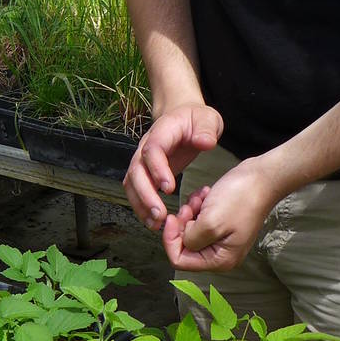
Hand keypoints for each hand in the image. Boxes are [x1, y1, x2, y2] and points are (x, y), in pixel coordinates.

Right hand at [124, 104, 223, 231]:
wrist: (183, 116)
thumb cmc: (196, 119)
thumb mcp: (207, 119)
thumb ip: (206, 130)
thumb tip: (204, 142)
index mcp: (162, 131)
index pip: (152, 149)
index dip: (157, 169)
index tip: (169, 189)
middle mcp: (146, 145)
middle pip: (136, 170)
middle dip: (145, 195)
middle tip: (160, 215)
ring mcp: (143, 159)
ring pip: (131, 183)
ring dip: (140, 204)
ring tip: (155, 224)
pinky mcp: (145, 172)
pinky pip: (136, 190)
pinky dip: (141, 206)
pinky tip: (153, 222)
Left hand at [161, 157, 275, 270]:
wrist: (263, 177)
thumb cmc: (240, 198)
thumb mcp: (210, 222)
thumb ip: (191, 239)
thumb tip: (183, 241)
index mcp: (219, 260)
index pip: (180, 260)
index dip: (170, 239)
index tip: (171, 218)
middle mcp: (219, 254)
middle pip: (184, 245)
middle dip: (182, 223)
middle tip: (191, 206)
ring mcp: (221, 238)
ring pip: (189, 230)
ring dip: (190, 212)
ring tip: (202, 198)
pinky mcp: (221, 223)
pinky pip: (199, 219)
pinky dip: (198, 206)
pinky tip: (206, 195)